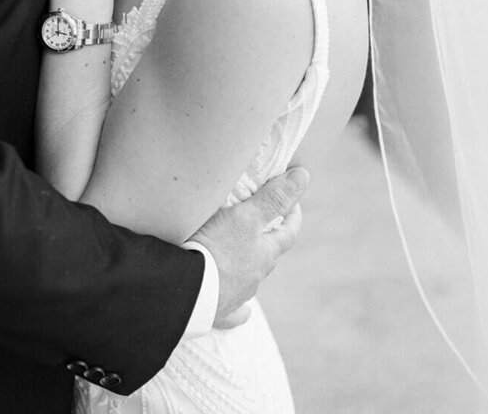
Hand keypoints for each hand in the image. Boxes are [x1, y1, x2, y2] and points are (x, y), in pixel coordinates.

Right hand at [188, 167, 308, 328]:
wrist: (184, 292)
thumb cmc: (216, 251)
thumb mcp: (245, 217)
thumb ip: (273, 198)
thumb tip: (304, 176)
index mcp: (264, 255)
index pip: (288, 233)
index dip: (292, 216)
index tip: (293, 204)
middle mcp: (254, 278)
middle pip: (268, 256)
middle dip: (268, 239)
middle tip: (263, 224)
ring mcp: (236, 296)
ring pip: (249, 280)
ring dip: (249, 267)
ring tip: (240, 256)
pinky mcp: (216, 311)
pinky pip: (232, 312)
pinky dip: (238, 309)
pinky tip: (242, 311)